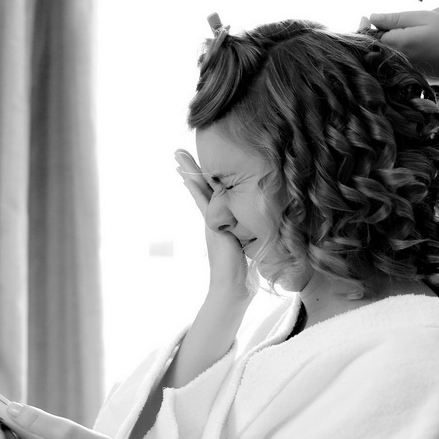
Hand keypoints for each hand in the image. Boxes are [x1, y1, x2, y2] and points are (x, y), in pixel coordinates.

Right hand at [174, 149, 251, 302]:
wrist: (234, 287)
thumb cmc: (243, 271)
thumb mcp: (247, 246)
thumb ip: (248, 235)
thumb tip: (260, 231)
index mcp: (221, 221)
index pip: (211, 193)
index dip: (203, 178)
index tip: (195, 164)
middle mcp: (214, 218)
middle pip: (201, 188)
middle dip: (191, 169)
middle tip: (178, 151)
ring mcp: (211, 221)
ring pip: (200, 191)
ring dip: (189, 172)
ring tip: (177, 154)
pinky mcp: (212, 226)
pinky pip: (203, 203)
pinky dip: (195, 189)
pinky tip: (186, 177)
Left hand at [367, 3, 438, 80]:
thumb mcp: (423, 17)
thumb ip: (394, 18)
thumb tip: (371, 18)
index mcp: (398, 44)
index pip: (370, 36)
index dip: (365, 27)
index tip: (364, 18)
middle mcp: (398, 61)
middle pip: (379, 46)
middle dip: (378, 33)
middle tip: (370, 21)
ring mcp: (405, 71)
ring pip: (391, 53)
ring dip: (393, 42)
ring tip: (393, 31)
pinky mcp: (413, 76)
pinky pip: (403, 61)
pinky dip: (406, 51)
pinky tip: (412, 44)